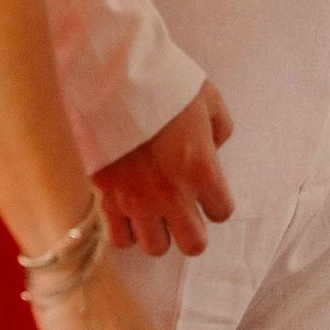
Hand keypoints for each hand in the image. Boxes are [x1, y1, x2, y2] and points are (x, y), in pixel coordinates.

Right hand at [95, 80, 235, 255]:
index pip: (222, 213)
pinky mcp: (107, 199)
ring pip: (155, 247)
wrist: (112, 82)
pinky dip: (126, 231)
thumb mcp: (209, 100)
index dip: (216, 204)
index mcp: (202, 170)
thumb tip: (213, 147)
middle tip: (183, 212)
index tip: (207, 193)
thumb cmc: (164, 85)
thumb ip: (220, 129)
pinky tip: (128, 212)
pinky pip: (120, 239)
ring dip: (158, 232)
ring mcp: (138, 201)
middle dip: (192, 231)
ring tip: (153, 212)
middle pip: (193, 244)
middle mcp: (173, 195)